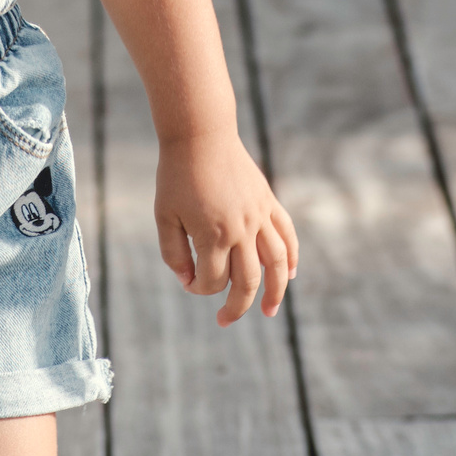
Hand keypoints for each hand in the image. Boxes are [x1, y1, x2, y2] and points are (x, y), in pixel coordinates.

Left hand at [155, 127, 298, 325]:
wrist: (200, 135)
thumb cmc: (176, 176)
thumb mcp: (164, 216)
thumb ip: (173, 253)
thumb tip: (188, 282)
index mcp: (213, 235)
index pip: (213, 281)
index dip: (198, 289)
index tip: (188, 282)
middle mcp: (241, 229)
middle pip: (247, 282)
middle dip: (236, 307)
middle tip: (224, 320)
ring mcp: (259, 216)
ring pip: (276, 264)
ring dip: (276, 292)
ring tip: (271, 311)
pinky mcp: (268, 202)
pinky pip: (287, 235)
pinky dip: (291, 257)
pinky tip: (289, 274)